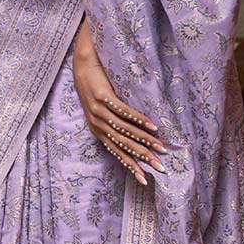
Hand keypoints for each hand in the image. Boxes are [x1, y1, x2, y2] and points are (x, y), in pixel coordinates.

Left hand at [72, 21, 165, 184]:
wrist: (84, 64)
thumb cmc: (95, 86)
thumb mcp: (101, 109)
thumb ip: (114, 122)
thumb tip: (135, 135)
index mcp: (97, 130)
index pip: (117, 153)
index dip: (131, 166)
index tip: (144, 179)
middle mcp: (97, 124)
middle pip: (123, 145)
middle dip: (142, 158)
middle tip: (159, 168)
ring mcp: (99, 112)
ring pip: (125, 131)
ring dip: (145, 140)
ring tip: (160, 148)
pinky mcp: (104, 97)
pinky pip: (124, 112)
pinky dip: (139, 120)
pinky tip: (152, 126)